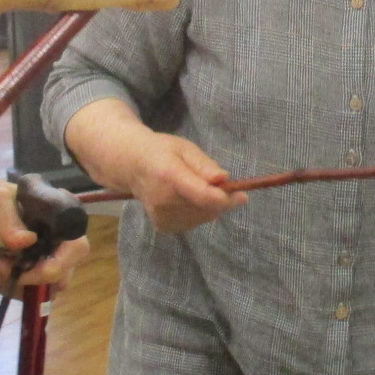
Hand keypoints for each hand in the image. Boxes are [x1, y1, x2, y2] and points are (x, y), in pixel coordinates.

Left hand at [0, 170, 90, 294]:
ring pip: (46, 287)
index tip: (24, 271)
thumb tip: (26, 242)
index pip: (77, 247)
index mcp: (59, 216)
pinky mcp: (27, 267)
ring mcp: (44, 255)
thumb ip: (8, 220)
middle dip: (30, 279)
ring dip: (17, 285)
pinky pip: (30, 290)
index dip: (57, 265)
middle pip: (63, 274)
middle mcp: (57, 238)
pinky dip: (10, 286)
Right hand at [119, 130, 246, 233]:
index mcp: (169, 176)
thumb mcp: (185, 148)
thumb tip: (223, 179)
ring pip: (203, 217)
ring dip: (210, 206)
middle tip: (221, 184)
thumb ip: (204, 165)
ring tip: (199, 188)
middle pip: (206, 209)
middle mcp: (163, 200)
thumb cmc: (163, 152)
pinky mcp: (162, 226)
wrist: (133, 166)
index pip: (201, 195)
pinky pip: (193, 223)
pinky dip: (199, 213)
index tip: (242, 196)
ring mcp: (161, 216)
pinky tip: (189, 199)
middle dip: (221, 199)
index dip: (224, 199)